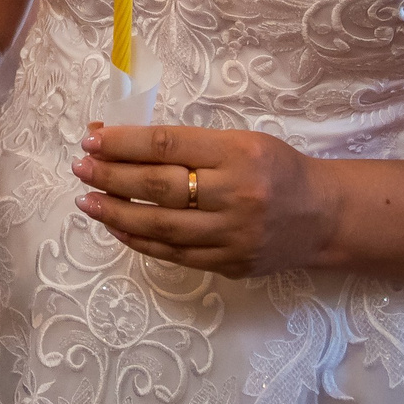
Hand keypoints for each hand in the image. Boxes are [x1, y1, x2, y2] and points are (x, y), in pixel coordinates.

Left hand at [75, 122, 340, 277]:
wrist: (324, 216)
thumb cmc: (275, 168)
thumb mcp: (240, 141)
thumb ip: (186, 144)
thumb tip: (118, 139)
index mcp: (239, 153)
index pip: (167, 145)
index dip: (123, 142)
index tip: (91, 138)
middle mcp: (236, 195)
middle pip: (159, 186)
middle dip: (111, 176)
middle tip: (80, 168)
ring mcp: (233, 235)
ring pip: (161, 226)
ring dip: (116, 212)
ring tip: (87, 200)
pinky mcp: (230, 264)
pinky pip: (174, 253)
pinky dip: (139, 240)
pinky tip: (117, 226)